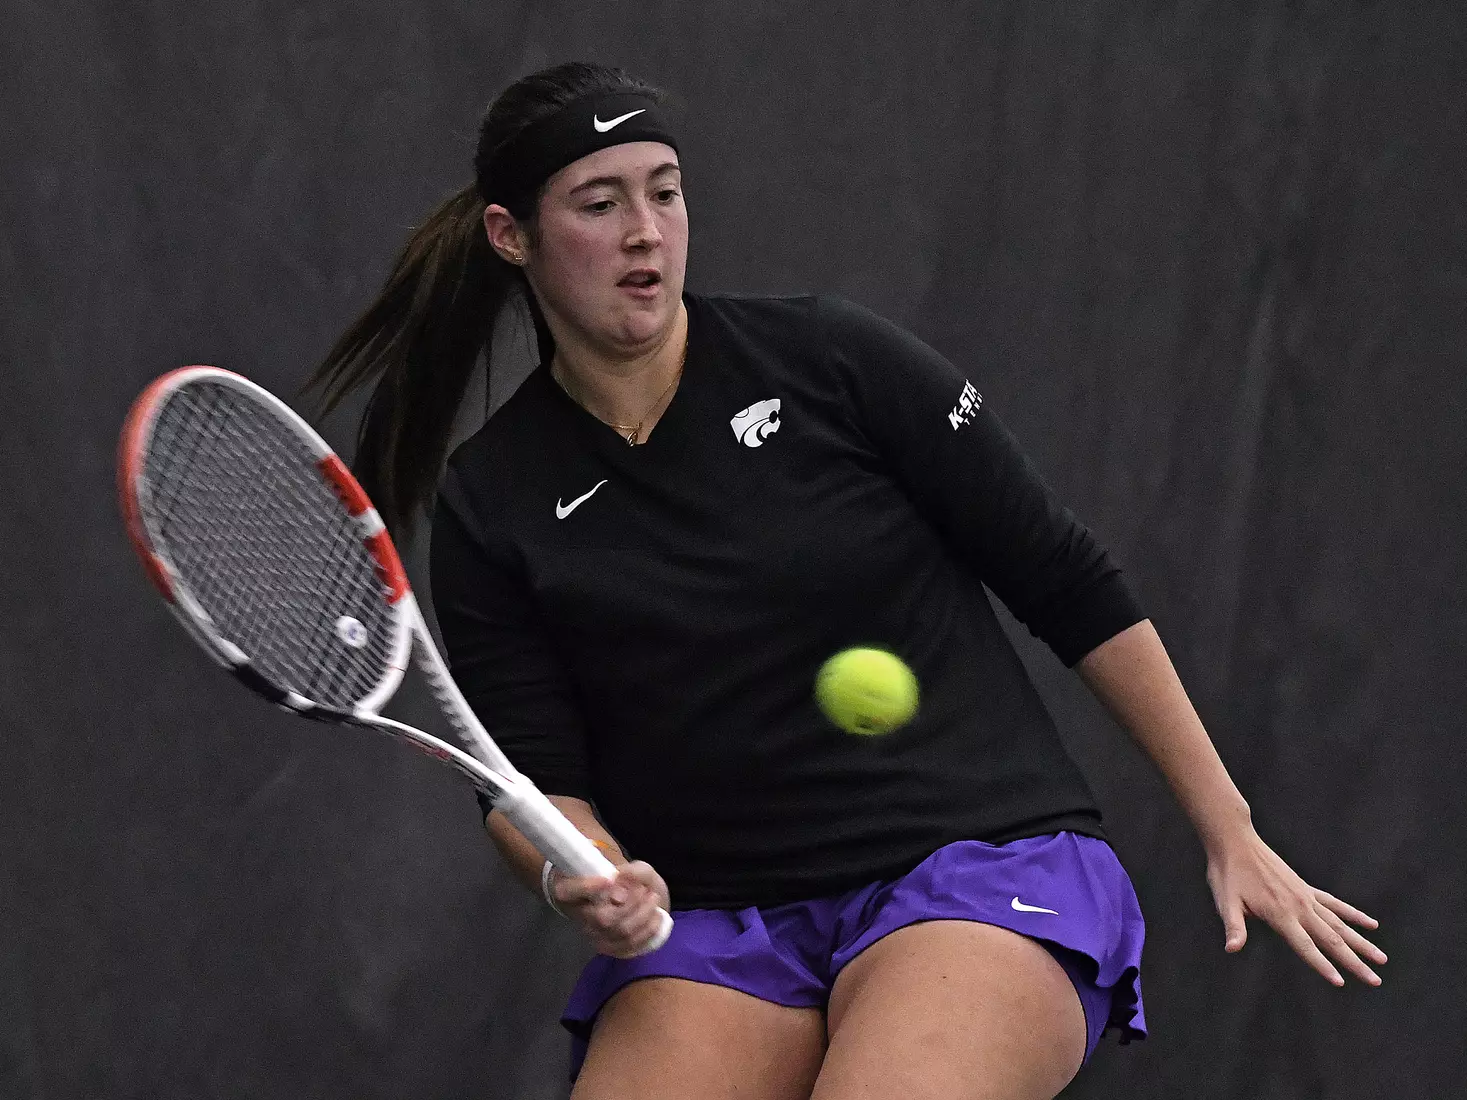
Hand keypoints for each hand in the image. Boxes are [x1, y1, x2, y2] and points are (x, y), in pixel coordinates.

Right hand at [548, 860, 671, 958]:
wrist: (638, 900)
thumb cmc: (628, 880)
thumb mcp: (633, 867)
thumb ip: (631, 871)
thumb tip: (622, 885)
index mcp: (571, 888)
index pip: (568, 891)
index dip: (586, 887)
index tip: (609, 879)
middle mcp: (579, 915)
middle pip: (602, 917)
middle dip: (632, 903)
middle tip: (644, 889)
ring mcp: (593, 935)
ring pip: (620, 932)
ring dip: (643, 915)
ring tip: (653, 899)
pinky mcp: (609, 948)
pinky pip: (629, 947)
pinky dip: (648, 931)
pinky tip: (656, 917)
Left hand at [1205, 827, 1386, 985]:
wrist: (1236, 842)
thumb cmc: (1227, 874)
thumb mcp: (1225, 901)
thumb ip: (1234, 926)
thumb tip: (1232, 948)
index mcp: (1280, 914)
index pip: (1305, 946)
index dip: (1322, 966)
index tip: (1342, 982)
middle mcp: (1299, 907)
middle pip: (1332, 940)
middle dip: (1355, 962)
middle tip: (1376, 981)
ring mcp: (1305, 896)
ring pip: (1340, 924)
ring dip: (1361, 943)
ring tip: (1382, 959)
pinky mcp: (1306, 888)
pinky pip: (1335, 904)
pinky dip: (1354, 915)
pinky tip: (1371, 924)